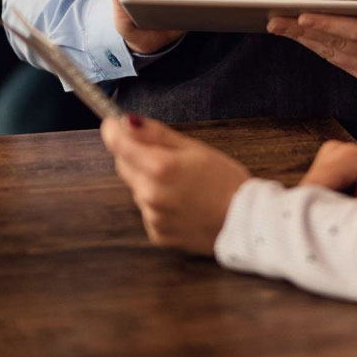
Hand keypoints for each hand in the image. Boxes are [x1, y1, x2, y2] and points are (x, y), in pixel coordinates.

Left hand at [101, 114, 249, 253]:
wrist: (243, 220)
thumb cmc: (225, 179)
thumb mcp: (194, 148)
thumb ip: (156, 134)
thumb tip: (127, 122)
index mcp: (160, 167)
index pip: (120, 145)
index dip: (113, 131)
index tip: (112, 124)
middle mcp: (150, 194)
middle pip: (125, 166)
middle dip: (137, 157)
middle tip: (166, 155)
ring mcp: (152, 217)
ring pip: (138, 189)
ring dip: (150, 182)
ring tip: (183, 184)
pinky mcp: (157, 234)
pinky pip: (149, 211)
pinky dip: (159, 205)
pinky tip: (183, 203)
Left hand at [266, 0, 356, 80]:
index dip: (329, 25)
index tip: (302, 16)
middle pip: (339, 44)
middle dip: (304, 32)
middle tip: (275, 21)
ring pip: (334, 54)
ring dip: (304, 40)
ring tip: (278, 26)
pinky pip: (337, 60)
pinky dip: (316, 47)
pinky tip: (298, 36)